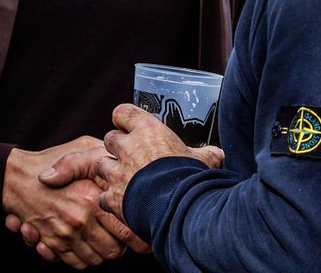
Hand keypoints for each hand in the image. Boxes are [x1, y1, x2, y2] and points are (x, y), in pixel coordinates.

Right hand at [36, 146, 150, 256]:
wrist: (15, 177)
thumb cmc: (50, 159)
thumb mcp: (83, 147)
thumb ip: (108, 156)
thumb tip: (129, 160)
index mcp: (92, 199)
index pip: (125, 231)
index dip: (139, 238)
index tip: (145, 237)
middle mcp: (79, 220)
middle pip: (113, 251)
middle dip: (121, 246)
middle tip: (122, 236)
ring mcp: (65, 234)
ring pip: (95, 259)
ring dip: (102, 253)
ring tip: (104, 239)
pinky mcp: (52, 242)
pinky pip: (75, 262)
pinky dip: (83, 258)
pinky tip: (86, 243)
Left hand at [95, 104, 223, 222]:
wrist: (178, 208)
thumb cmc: (191, 178)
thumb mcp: (205, 160)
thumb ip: (208, 153)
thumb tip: (219, 153)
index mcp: (148, 131)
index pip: (123, 112)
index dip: (124, 119)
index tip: (129, 126)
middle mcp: (128, 147)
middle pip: (109, 138)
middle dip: (117, 146)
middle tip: (129, 156)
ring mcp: (117, 173)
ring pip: (101, 164)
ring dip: (110, 171)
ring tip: (124, 179)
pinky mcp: (112, 197)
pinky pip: (103, 195)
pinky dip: (110, 199)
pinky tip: (122, 203)